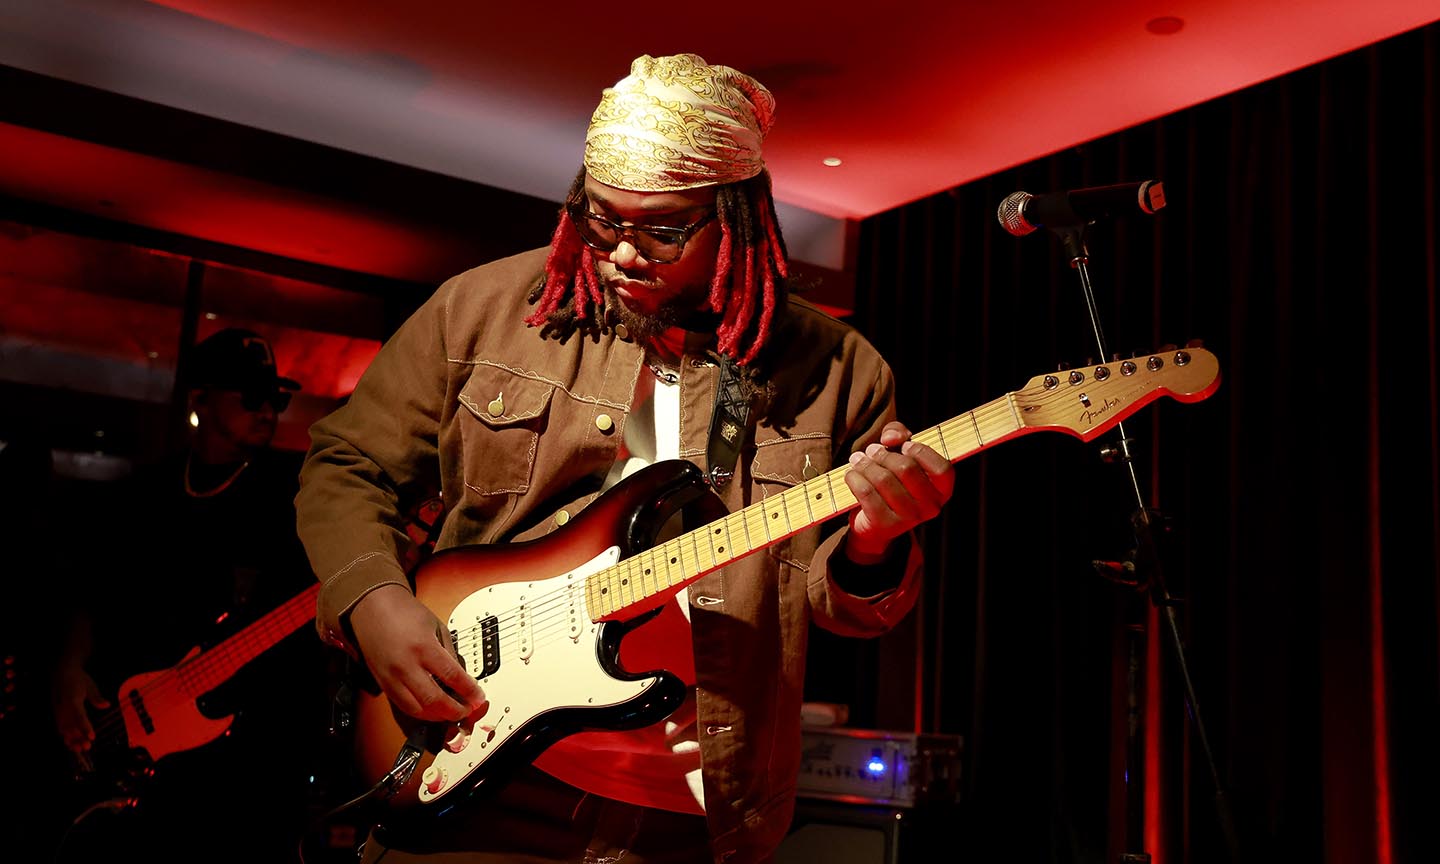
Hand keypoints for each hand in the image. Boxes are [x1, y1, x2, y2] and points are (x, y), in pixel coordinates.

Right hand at [52, 665, 107, 757]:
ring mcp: (58, 711)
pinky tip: (71, 744)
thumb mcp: (90, 685)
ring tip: (79, 749)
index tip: (92, 737)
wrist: (61, 672)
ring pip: (64, 729)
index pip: (79, 717)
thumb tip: (106, 705)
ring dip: (71, 740)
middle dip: (78, 738)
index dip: (85, 728)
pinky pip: (60, 727)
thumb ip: (96, 697)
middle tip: (87, 747)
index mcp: (72, 700)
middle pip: (70, 726)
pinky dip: (65, 736)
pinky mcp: (56, 714)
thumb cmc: (78, 679)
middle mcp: (63, 708)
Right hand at [349, 583, 488, 723]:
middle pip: (434, 699)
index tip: (478, 698)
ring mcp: (392, 676)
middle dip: (455, 710)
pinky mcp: (383, 683)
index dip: (469, 691)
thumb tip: (461, 677)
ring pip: (417, 709)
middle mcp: (406, 665)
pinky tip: (432, 711)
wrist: (373, 608)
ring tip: (452, 714)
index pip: (452, 676)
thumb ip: (448, 652)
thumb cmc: (404, 613)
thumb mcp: (435, 626)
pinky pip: (402, 706)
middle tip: (467, 710)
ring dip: (438, 716)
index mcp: (423, 647)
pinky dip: (420, 712)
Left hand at [843, 421, 954, 562]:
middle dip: (883, 454)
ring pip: (883, 479)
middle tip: (871, 450)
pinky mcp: (885, 525)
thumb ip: (900, 434)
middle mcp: (930, 507)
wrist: (875, 523)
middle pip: (906, 468)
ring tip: (857, 459)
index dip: (920, 451)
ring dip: (865, 464)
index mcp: (942, 490)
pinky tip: (851, 474)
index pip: (941, 468)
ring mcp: (909, 519)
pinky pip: (866, 492)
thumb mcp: (901, 453)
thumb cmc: (894, 480)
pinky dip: (854, 478)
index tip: (904, 446)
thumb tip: (890, 438)